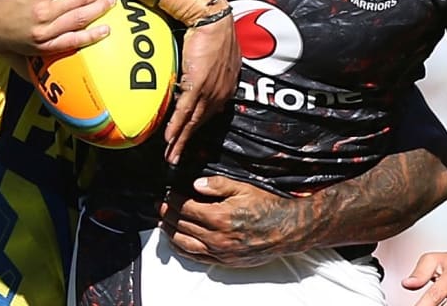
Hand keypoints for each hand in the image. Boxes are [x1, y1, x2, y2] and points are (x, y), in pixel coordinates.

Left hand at [159, 175, 298, 266]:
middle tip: (159, 206)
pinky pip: (196, 257)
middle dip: (167, 214)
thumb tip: (196, 184)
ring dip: (169, 232)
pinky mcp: (223, 261)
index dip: (172, 200)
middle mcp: (216, 236)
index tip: (166, 195)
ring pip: (184, 243)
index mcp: (219, 216)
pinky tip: (177, 242)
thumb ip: (218, 185)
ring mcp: (219, 251)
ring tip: (162, 223)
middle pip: (182, 225)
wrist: (286, 230)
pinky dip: (182, 249)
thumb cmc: (267, 207)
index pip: (185, 207)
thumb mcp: (244, 188)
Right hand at [163, 15, 239, 163]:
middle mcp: (220, 92)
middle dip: (188, 142)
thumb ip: (213, 70)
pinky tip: (170, 139)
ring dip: (180, 141)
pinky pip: (185, 111)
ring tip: (171, 155)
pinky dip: (177, 127)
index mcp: (227, 86)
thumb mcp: (219, 56)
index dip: (198, 127)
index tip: (189, 138)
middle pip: (201, 122)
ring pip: (193, 121)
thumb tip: (202, 74)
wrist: (213, 20)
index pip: (211, 112)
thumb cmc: (215, 32)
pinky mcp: (198, 85)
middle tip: (177, 157)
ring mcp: (209, 90)